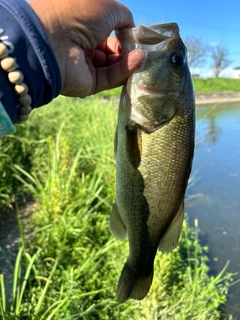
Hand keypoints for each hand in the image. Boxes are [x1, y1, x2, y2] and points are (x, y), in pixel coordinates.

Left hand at [29, 0, 144, 97]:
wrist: (54, 41)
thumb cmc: (79, 14)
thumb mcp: (108, 7)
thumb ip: (124, 17)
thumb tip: (131, 30)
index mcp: (81, 24)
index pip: (106, 31)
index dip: (121, 32)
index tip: (134, 34)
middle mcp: (81, 45)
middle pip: (110, 50)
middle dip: (125, 48)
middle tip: (137, 46)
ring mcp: (84, 66)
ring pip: (112, 66)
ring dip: (128, 59)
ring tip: (141, 54)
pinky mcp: (88, 84)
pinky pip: (110, 77)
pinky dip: (125, 69)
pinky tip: (138, 60)